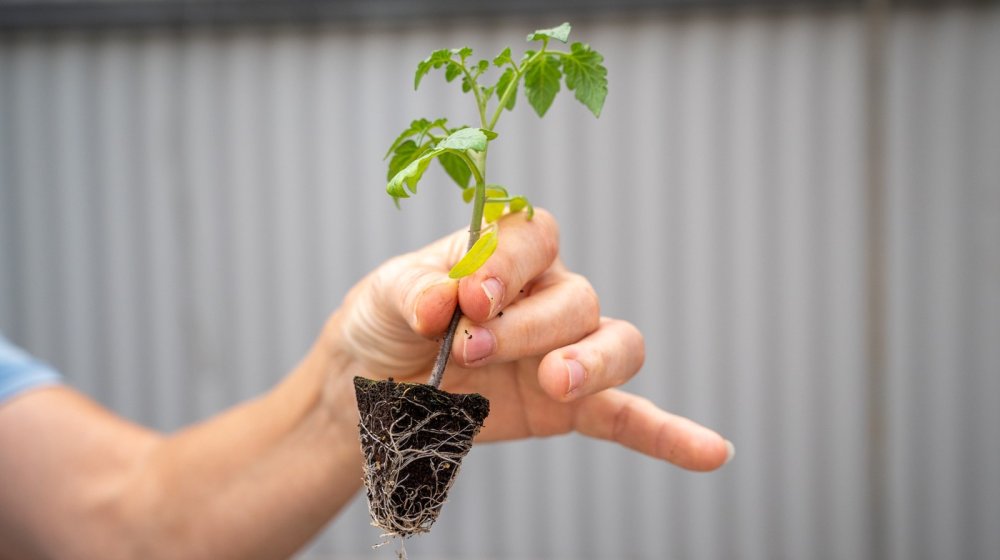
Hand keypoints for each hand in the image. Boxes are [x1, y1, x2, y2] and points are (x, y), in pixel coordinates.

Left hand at [326, 209, 732, 470]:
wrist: (372, 390)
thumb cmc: (385, 326)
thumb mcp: (384, 297)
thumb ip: (415, 291)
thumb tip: (445, 298)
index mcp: (506, 256)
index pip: (534, 238)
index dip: (510, 263)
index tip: (470, 296)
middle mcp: (545, 297)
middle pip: (576, 297)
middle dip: (527, 325)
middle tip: (470, 348)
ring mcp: (563, 352)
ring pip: (615, 342)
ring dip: (592, 362)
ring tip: (555, 382)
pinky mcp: (569, 408)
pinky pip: (629, 417)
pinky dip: (670, 434)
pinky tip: (712, 453)